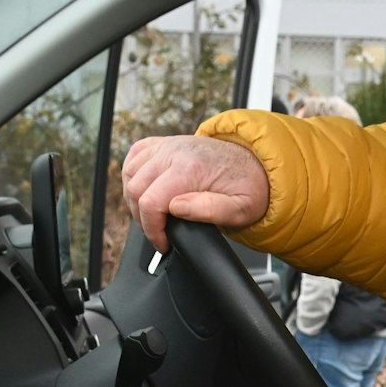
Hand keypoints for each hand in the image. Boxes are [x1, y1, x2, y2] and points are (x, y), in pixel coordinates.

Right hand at [121, 135, 270, 251]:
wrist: (256, 165)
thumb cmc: (248, 188)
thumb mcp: (240, 209)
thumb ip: (209, 210)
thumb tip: (176, 208)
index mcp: (191, 168)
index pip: (150, 202)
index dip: (152, 229)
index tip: (163, 243)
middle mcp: (174, 152)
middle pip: (135, 190)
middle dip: (143, 219)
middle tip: (160, 233)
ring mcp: (167, 145)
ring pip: (130, 175)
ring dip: (135, 199)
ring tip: (154, 216)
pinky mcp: (163, 143)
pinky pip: (134, 157)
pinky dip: (132, 176)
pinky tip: (145, 190)